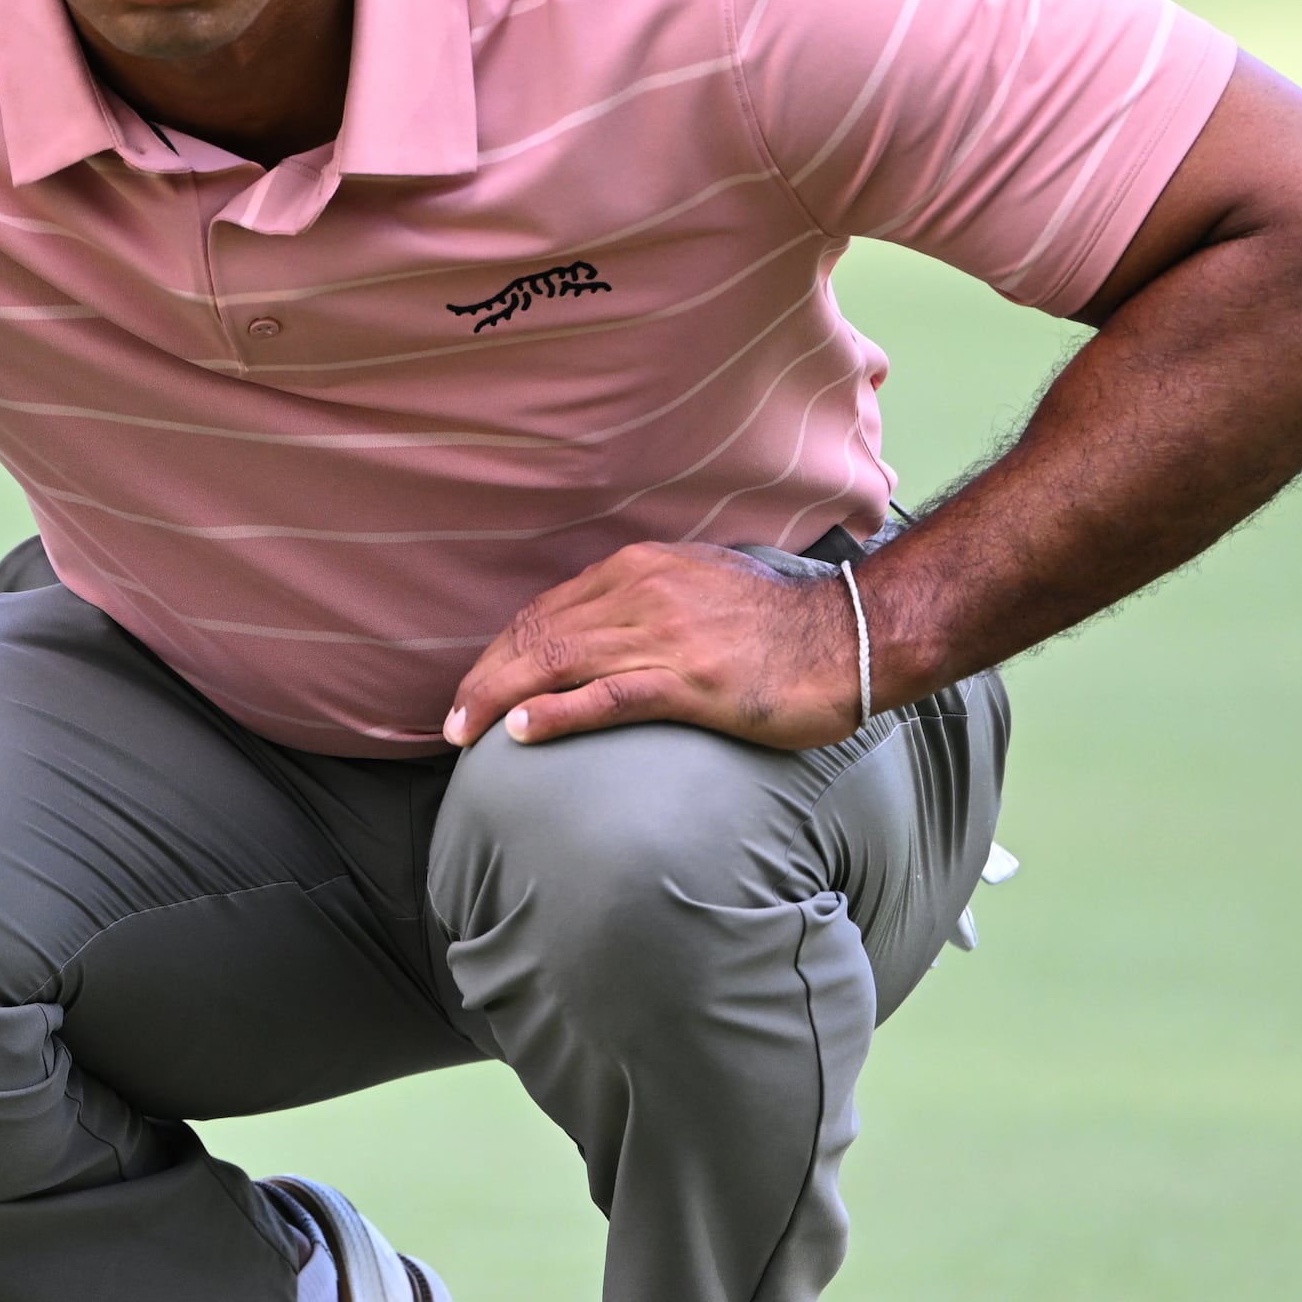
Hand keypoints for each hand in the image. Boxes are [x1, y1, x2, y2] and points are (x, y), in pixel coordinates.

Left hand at [441, 542, 863, 752]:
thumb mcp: (700, 585)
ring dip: (499, 697)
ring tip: (464, 731)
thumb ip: (647, 598)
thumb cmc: (778, 625)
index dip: (502, 650)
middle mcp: (643, 594)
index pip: (547, 610)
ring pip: (557, 663)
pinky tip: (520, 731)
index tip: (476, 684)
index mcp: (640, 570)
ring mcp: (664, 637)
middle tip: (452, 719)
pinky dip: (556, 713)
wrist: (849, 639)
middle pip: (538, 635)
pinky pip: (606, 697)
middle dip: (485, 677)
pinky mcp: (689, 683)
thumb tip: (601, 623)